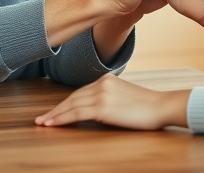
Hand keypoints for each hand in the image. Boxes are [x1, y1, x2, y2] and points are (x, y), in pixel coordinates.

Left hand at [35, 74, 189, 129]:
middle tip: (42, 118)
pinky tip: (52, 124)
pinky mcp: (102, 107)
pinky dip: (61, 119)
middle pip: (72, 97)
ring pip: (70, 105)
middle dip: (56, 109)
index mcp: (107, 79)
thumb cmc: (149, 105)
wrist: (162, 106)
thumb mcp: (126, 96)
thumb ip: (110, 97)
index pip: (80, 92)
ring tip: (43, 123)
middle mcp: (101, 83)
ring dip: (54, 115)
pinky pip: (75, 114)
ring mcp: (101, 95)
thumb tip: (98, 109)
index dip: (65, 102)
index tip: (55, 110)